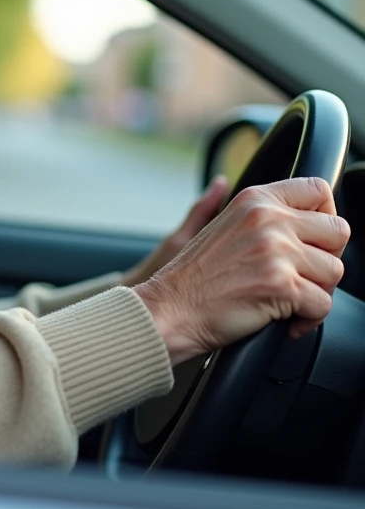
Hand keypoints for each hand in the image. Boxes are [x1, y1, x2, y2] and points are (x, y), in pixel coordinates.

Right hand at [134, 177, 348, 364]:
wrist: (170, 308)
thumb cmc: (196, 276)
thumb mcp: (224, 225)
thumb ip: (265, 214)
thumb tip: (311, 210)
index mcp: (255, 199)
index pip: (319, 188)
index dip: (325, 216)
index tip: (311, 240)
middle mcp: (267, 218)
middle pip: (339, 231)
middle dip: (326, 258)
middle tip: (302, 275)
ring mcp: (275, 250)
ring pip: (336, 271)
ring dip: (317, 292)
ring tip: (289, 299)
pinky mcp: (281, 285)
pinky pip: (324, 305)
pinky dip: (308, 320)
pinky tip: (286, 320)